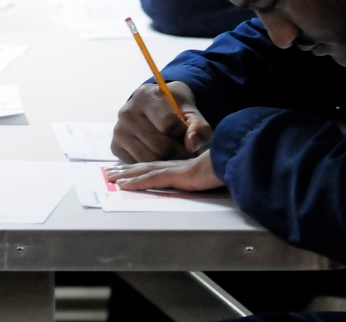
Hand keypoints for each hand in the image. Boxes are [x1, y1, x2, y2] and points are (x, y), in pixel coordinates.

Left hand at [105, 150, 222, 191]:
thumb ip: (203, 176)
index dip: (139, 168)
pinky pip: (151, 179)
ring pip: (143, 172)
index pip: (155, 167)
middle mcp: (174, 165)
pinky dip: (135, 182)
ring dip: (125, 176)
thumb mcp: (212, 171)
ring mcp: (174, 169)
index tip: (125, 170)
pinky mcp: (177, 175)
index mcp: (181, 166)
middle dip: (126, 170)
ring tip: (110, 178)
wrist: (236, 160)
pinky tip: (122, 185)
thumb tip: (200, 179)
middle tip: (109, 173)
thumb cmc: (227, 166)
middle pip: (144, 167)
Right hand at [111, 81, 211, 162]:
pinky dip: (153, 165)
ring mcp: (118, 130)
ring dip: (168, 162)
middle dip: (180, 153)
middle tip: (188, 152)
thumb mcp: (191, 112)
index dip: (185, 135)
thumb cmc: (175, 108)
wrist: (155, 106)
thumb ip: (198, 126)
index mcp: (145, 96)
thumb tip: (192, 144)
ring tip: (176, 154)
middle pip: (160, 146)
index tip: (191, 136)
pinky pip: (139, 165)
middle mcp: (126, 112)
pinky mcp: (115, 146)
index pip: (169, 124)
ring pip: (150, 159)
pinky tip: (160, 156)